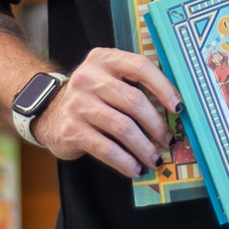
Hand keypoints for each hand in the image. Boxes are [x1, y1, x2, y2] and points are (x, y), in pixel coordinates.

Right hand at [32, 46, 182, 176]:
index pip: (140, 67)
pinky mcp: (72, 129)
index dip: (164, 87)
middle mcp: (89, 78)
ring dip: (144, 147)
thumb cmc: (93, 96)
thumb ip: (135, 83)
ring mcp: (78, 104)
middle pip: (134, 101)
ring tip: (155, 158)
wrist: (49, 112)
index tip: (179, 108)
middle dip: (156, 125)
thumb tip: (174, 109)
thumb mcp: (108, 77)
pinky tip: (135, 168)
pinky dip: (125, 161)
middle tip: (168, 140)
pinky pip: (106, 148)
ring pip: (123, 128)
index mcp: (104, 59)